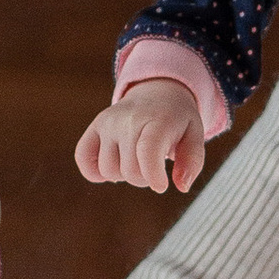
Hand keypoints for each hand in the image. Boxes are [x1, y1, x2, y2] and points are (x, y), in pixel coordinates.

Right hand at [76, 79, 207, 195]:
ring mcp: (108, 123)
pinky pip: (83, 157)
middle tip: (153, 167)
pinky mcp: (95, 127)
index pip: (147, 151)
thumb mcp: (195, 135)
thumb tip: (182, 186)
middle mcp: (128, 120)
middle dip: (144, 179)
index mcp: (157, 121)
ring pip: (108, 171)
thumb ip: (192, 161)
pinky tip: (113, 165)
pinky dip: (94, 171)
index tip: (161, 186)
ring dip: (124, 175)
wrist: (158, 91)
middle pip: (130, 171)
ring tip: (136, 161)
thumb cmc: (177, 120)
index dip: (152, 175)